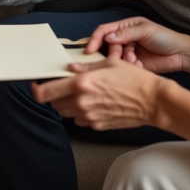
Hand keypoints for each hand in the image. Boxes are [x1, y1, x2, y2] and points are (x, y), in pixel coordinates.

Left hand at [31, 59, 161, 130]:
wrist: (153, 101)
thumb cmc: (135, 80)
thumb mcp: (109, 64)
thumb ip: (85, 67)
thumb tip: (71, 68)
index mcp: (82, 83)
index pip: (45, 92)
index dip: (36, 89)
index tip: (37, 86)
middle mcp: (82, 101)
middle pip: (53, 103)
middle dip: (55, 95)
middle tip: (63, 87)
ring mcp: (89, 116)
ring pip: (65, 113)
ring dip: (67, 104)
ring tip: (81, 95)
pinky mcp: (97, 125)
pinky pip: (80, 120)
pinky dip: (81, 113)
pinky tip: (93, 104)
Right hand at [86, 16, 187, 72]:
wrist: (182, 54)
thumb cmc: (166, 38)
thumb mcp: (146, 31)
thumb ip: (125, 34)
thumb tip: (107, 38)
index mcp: (126, 27)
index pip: (105, 31)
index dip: (95, 39)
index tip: (89, 50)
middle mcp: (125, 39)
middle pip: (107, 46)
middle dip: (111, 53)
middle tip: (119, 56)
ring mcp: (129, 53)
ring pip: (115, 59)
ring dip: (122, 61)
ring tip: (134, 60)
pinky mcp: (134, 65)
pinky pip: (124, 68)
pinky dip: (129, 68)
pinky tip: (139, 65)